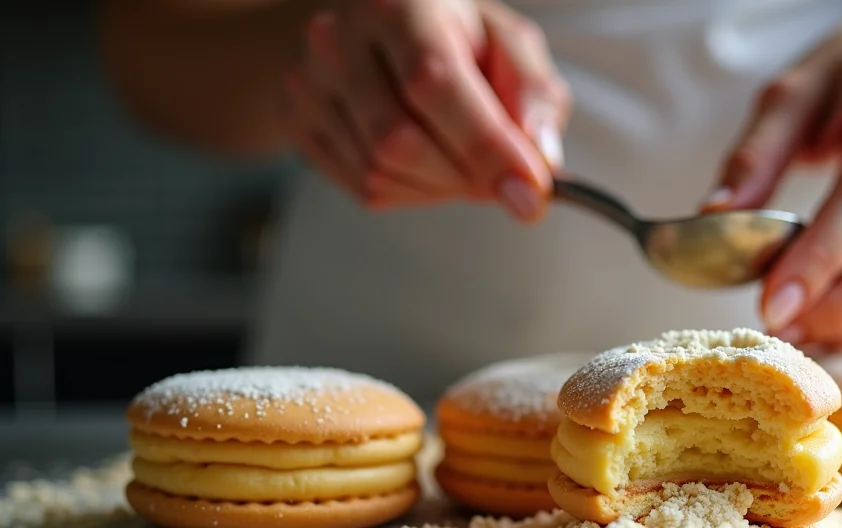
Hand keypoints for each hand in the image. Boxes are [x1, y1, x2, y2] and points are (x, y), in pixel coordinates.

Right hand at [281, 0, 569, 217]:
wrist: (375, 32)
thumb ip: (535, 95)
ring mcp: (309, 80)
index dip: (484, 146)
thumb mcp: (509, 45)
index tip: (529, 190)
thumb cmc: (455, 38)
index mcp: (400, 3)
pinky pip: (361, 187)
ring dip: (439, 187)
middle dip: (464, 175)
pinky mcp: (297, 120)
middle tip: (502, 178)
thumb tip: (541, 158)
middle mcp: (340, 36)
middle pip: (399, 141)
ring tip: (461, 159)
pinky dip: (410, 191)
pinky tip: (426, 163)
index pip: (434, 84)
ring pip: (379, 172)